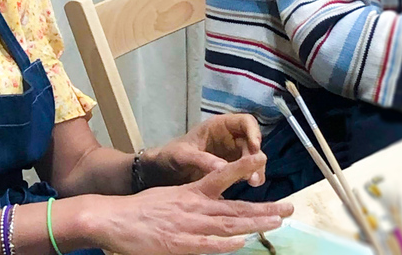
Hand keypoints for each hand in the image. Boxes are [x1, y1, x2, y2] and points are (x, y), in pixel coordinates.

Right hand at [92, 153, 292, 254]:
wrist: (112, 217)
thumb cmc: (139, 210)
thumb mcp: (168, 199)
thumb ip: (192, 205)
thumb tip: (211, 211)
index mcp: (190, 193)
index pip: (221, 177)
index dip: (243, 168)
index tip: (263, 158)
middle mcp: (192, 206)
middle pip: (235, 207)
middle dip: (264, 208)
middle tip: (289, 207)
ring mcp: (187, 225)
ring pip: (227, 224)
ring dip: (254, 223)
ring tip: (277, 221)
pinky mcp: (178, 243)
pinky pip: (206, 244)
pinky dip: (224, 244)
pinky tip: (241, 243)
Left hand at [143, 114, 264, 186]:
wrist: (165, 170)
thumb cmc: (172, 154)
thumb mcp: (183, 155)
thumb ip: (202, 159)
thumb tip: (223, 168)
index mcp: (218, 126)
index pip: (245, 121)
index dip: (253, 132)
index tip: (255, 147)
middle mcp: (230, 136)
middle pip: (253, 142)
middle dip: (256, 156)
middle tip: (254, 174)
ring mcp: (233, 152)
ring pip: (253, 157)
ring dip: (256, 168)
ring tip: (254, 182)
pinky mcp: (233, 167)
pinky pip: (247, 169)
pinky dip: (251, 176)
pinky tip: (251, 185)